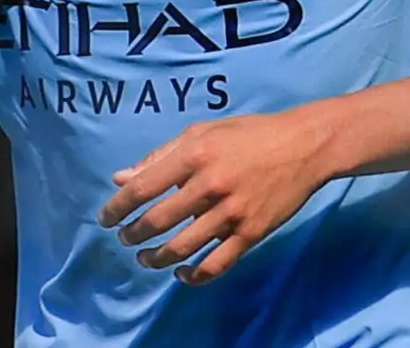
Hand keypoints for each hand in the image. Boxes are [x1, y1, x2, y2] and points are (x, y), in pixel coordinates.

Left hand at [99, 108, 337, 282]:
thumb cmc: (248, 135)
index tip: (106, 218)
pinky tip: (181, 274)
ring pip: (182, 247)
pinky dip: (194, 275)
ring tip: (145, 258)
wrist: (304, 146)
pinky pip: (216, 264)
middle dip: (133, 234)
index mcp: (194, 155)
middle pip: (158, 221)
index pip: (142, 188)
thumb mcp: (202, 133)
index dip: (118, 207)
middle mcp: (210, 185)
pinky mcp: (251, 233)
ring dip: (156, 258)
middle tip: (125, 238)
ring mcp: (231, 213)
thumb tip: (121, 178)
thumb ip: (160, 156)